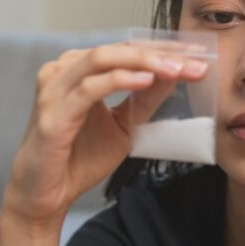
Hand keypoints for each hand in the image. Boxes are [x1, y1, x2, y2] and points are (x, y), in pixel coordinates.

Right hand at [1, 40, 209, 232]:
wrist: (46, 196)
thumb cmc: (79, 158)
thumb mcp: (124, 125)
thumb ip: (145, 99)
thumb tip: (177, 75)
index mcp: (79, 70)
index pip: (127, 50)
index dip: (164, 49)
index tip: (198, 54)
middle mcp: (63, 71)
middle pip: (118, 50)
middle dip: (161, 53)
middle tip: (196, 60)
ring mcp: (54, 89)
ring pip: (103, 59)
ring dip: (145, 62)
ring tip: (177, 69)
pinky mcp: (53, 113)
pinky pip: (89, 88)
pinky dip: (120, 80)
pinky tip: (147, 81)